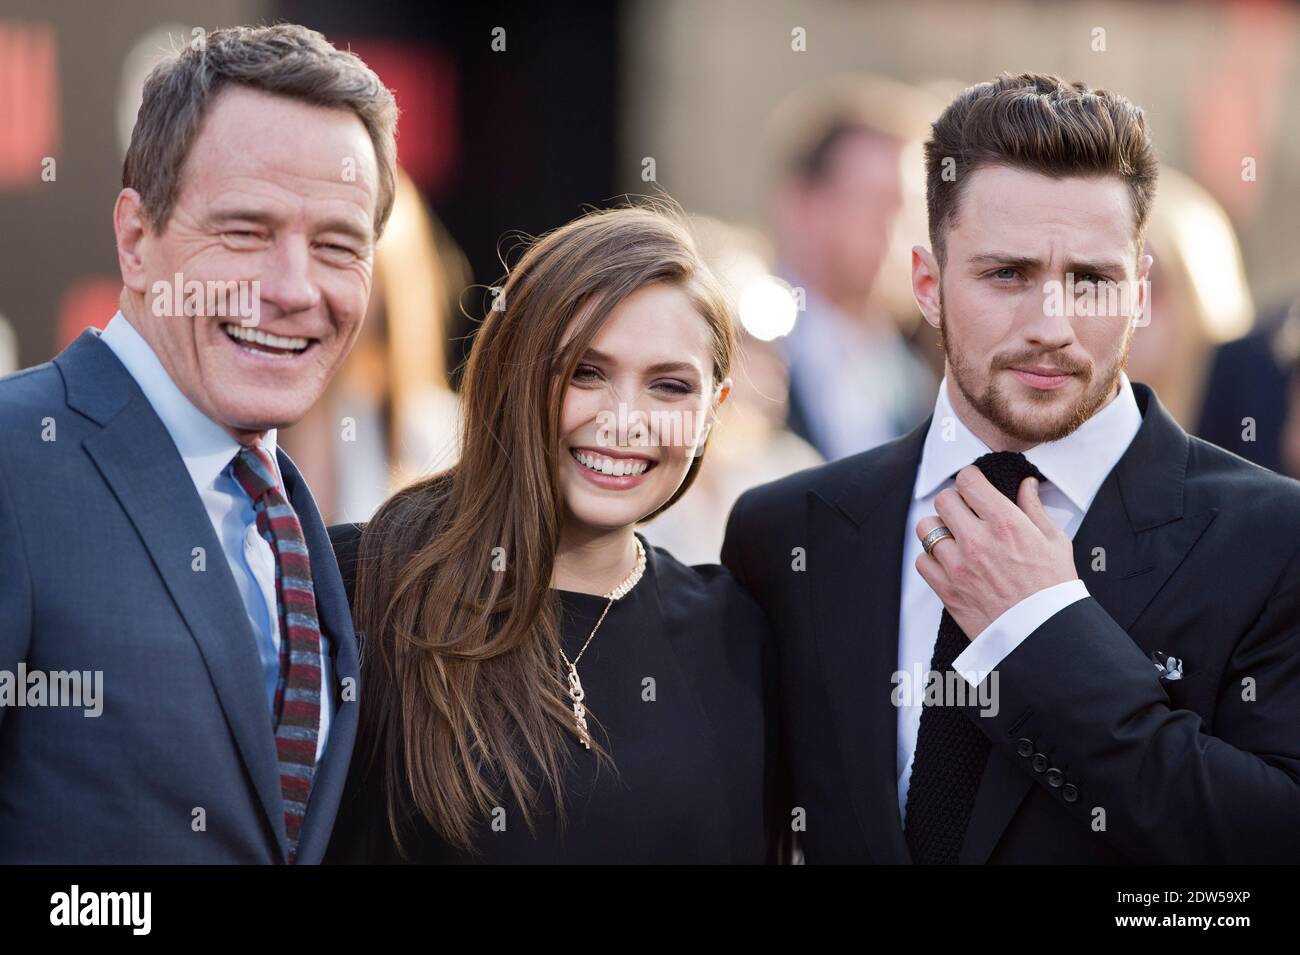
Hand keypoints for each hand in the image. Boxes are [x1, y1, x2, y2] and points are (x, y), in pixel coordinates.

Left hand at [914, 466, 1077, 638]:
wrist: (1043, 634)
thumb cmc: (1052, 589)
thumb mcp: (1054, 541)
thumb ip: (1034, 508)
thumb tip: (1025, 484)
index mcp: (1005, 523)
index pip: (968, 481)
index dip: (969, 479)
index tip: (973, 486)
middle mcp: (977, 540)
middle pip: (943, 499)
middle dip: (955, 502)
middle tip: (966, 513)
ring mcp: (958, 565)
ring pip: (926, 527)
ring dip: (938, 529)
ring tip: (955, 538)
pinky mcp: (946, 588)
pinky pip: (921, 560)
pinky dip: (932, 559)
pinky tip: (950, 562)